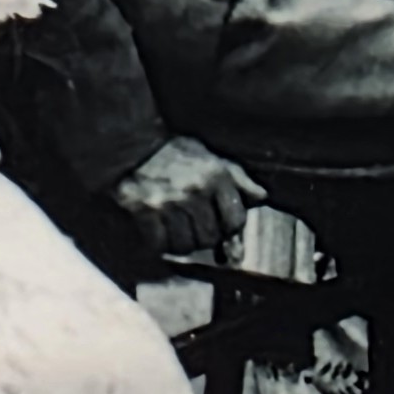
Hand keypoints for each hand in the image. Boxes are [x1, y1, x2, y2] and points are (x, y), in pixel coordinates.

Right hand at [110, 137, 263, 257]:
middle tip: (196, 228)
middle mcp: (194, 190)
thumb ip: (237, 178)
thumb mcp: (209, 157)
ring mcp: (168, 202)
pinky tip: (160, 230)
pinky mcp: (145, 211)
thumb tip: (261, 197)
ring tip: (177, 229)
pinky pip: (160, 245)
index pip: (235, 220)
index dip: (230, 228)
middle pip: (210, 237)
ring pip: (186, 245)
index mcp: (214, 175)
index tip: (221, 226)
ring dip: (182, 243)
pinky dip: (161, 243)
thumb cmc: (174, 153)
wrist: (132, 147)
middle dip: (205, 237)